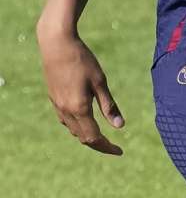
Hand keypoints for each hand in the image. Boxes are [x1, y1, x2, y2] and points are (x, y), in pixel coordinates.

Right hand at [38, 33, 124, 154]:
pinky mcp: (54, 99)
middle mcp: (66, 111)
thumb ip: (109, 105)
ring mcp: (57, 105)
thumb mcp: (100, 82)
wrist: (56, 46)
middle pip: (83, 137)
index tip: (120, 152)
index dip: (107, 147)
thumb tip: (120, 126)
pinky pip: (66, 120)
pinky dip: (78, 126)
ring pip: (73, 130)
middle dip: (99, 144)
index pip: (94, 137)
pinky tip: (86, 120)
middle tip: (114, 148)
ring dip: (88, 136)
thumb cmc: (82, 61)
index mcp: (79, 108)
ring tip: (103, 136)